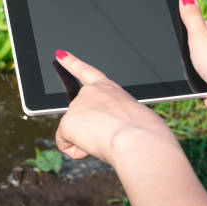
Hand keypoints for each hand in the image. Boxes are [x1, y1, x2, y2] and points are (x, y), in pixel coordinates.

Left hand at [54, 49, 206, 205]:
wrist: (139, 140)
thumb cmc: (146, 134)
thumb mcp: (133, 118)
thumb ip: (116, 118)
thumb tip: (109, 134)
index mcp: (110, 89)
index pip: (87, 72)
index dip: (71, 62)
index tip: (60, 54)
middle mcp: (90, 92)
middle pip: (80, 116)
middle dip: (89, 130)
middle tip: (111, 137)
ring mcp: (77, 105)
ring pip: (75, 132)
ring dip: (88, 141)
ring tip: (108, 141)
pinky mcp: (67, 121)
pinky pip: (65, 143)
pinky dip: (75, 151)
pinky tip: (90, 150)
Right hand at [179, 0, 206, 119]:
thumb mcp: (200, 34)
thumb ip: (191, 15)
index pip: (190, 23)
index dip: (179, 27)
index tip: (171, 32)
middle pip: (186, 43)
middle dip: (179, 50)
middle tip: (182, 54)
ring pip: (186, 61)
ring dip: (182, 67)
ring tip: (188, 70)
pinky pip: (190, 76)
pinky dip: (187, 79)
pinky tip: (188, 81)